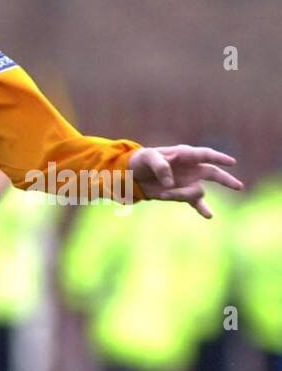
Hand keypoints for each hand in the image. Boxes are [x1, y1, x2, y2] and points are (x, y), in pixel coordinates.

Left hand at [128, 145, 242, 218]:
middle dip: (225, 180)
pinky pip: (195, 202)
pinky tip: (209, 216)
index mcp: (185, 155)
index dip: (219, 158)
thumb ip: (160, 166)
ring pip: (196, 191)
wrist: (132, 174)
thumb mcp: (147, 158)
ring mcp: (188, 182)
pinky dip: (201, 209)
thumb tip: (170, 183)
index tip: (232, 163)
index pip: (206, 155)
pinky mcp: (181, 194)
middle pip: (214, 174)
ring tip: (162, 194)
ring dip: (180, 195)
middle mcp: (191, 168)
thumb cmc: (142, 160)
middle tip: (238, 187)